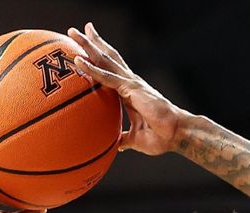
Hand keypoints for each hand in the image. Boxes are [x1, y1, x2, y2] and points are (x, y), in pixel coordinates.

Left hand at [68, 23, 181, 155]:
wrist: (177, 134)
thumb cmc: (163, 137)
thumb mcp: (137, 139)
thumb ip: (125, 139)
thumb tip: (116, 145)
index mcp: (130, 93)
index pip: (111, 72)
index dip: (99, 60)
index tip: (85, 51)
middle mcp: (130, 83)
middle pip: (107, 58)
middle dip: (92, 43)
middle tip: (75, 30)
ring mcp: (130, 84)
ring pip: (105, 60)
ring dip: (88, 46)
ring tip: (72, 32)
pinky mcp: (131, 88)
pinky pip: (107, 77)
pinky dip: (92, 69)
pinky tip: (78, 61)